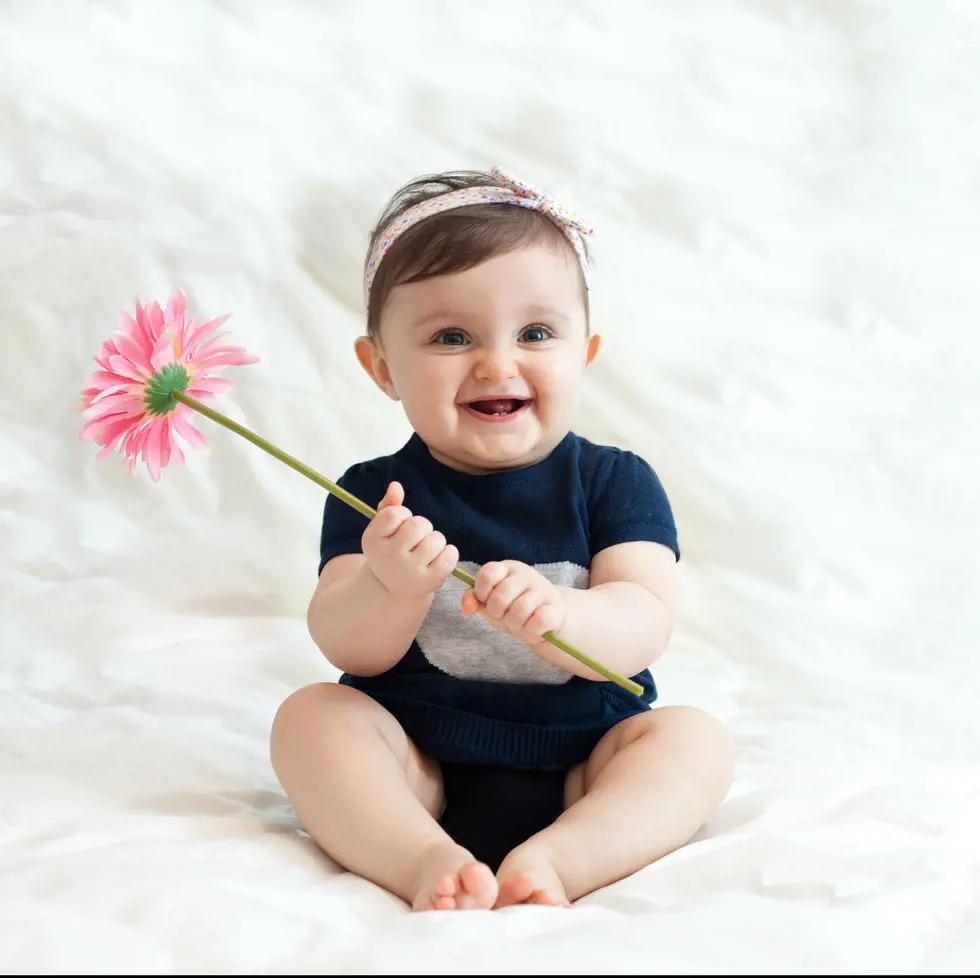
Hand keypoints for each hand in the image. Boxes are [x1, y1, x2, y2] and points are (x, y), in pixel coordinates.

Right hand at [362, 482, 458, 598]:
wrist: (392, 590)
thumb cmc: (389, 551)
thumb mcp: (382, 530)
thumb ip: (388, 505)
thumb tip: (396, 486)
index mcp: (372, 541)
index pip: (395, 513)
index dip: (402, 515)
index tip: (399, 527)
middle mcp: (389, 557)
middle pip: (419, 524)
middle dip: (421, 527)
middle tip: (415, 539)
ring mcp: (410, 571)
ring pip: (436, 538)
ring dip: (435, 540)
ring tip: (425, 550)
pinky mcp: (430, 582)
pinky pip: (450, 554)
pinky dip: (449, 553)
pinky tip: (437, 559)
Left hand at [461, 560, 565, 650]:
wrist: (546, 616)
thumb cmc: (513, 606)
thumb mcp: (490, 601)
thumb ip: (473, 599)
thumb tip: (467, 608)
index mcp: (507, 568)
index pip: (488, 574)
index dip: (482, 592)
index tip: (486, 601)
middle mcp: (526, 574)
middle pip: (500, 598)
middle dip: (497, 614)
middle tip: (504, 616)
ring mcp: (543, 589)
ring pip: (519, 611)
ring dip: (514, 625)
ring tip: (518, 624)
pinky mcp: (556, 608)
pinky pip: (538, 622)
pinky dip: (530, 631)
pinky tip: (533, 629)